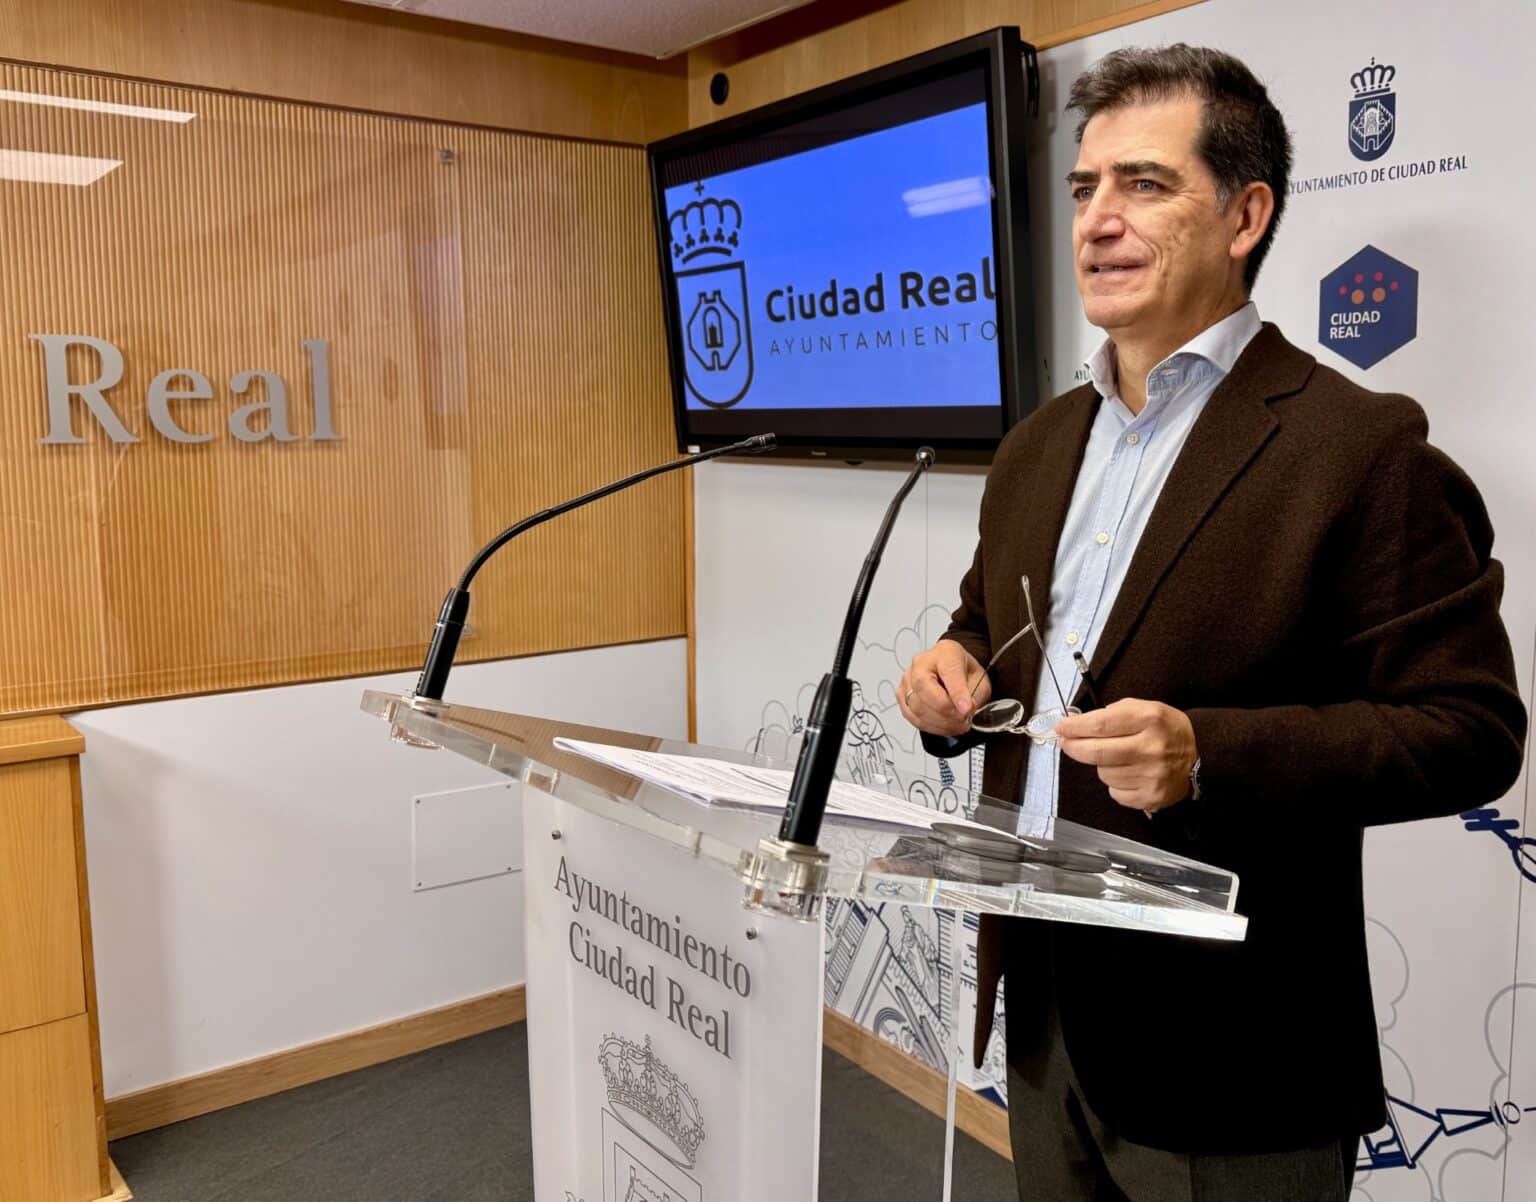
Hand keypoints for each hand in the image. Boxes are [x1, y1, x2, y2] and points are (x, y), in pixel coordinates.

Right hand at [898, 640, 990, 736]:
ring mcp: (908, 679)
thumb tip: (965, 711)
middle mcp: (921, 663)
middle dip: (947, 710)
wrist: (953, 671)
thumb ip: (974, 695)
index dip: (957, 693)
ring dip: (940, 722)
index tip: (967, 709)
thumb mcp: (980, 680)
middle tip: (964, 719)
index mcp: (945, 652)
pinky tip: (945, 726)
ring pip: (917, 706)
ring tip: (957, 724)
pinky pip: (913, 717)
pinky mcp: (902, 696)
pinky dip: (931, 727)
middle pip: (924, 688)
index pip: (948, 671)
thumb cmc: (963, 672)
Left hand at [1056, 699, 1196, 815]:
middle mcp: (1151, 748)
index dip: (1075, 727)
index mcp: (1149, 719)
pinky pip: (1115, 792)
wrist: (1200, 756)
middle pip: (1097, 752)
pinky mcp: (1151, 797)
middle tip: (1067, 742)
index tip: (1061, 727)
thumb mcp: (1145, 708)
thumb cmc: (1165, 729)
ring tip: (1119, 758)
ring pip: (1103, 773)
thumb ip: (1113, 714)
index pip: (1101, 724)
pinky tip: (1129, 774)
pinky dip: (1115, 784)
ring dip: (1102, 765)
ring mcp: (1152, 776)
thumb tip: (1077, 725)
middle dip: (1074, 747)